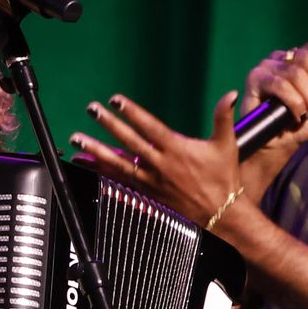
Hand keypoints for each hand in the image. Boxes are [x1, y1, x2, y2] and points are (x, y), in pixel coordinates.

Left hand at [70, 91, 244, 232]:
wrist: (221, 214)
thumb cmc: (223, 179)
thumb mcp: (226, 145)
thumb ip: (223, 117)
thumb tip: (230, 94)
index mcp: (177, 149)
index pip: (150, 126)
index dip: (132, 112)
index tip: (116, 100)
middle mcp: (161, 164)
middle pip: (129, 141)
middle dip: (109, 124)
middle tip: (92, 110)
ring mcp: (152, 180)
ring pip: (118, 163)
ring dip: (96, 151)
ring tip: (77, 141)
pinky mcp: (147, 194)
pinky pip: (120, 182)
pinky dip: (102, 173)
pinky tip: (87, 166)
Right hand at [237, 37, 307, 185]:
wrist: (281, 142)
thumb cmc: (305, 121)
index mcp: (301, 58)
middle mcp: (283, 57)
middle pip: (307, 57)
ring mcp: (267, 66)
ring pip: (295, 73)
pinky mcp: (255, 79)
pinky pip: (279, 85)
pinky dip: (294, 102)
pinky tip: (296, 115)